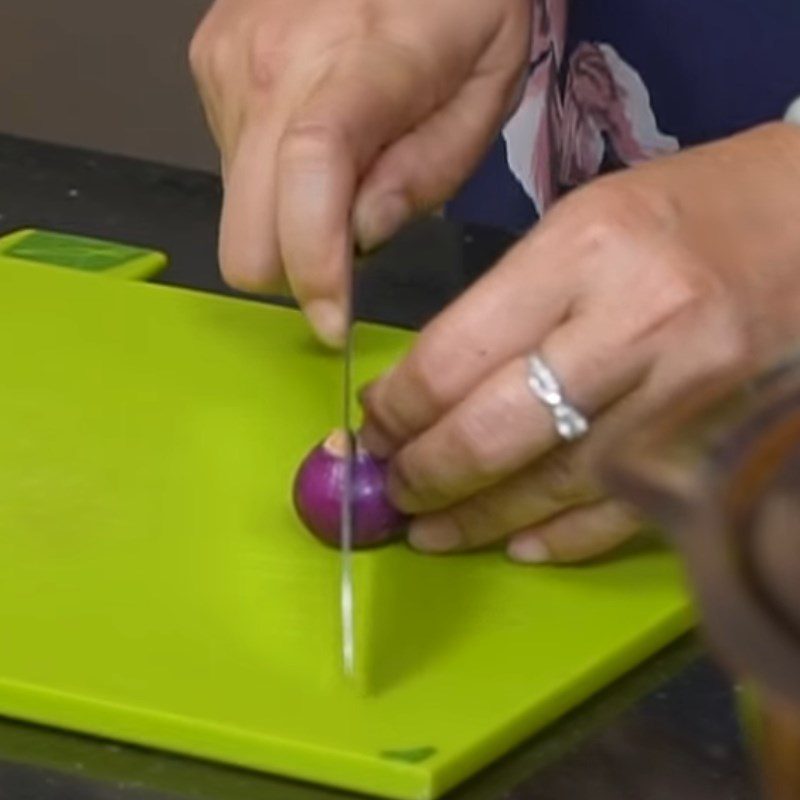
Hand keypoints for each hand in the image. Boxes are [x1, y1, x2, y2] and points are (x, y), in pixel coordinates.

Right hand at [189, 0, 529, 345]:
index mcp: (359, 63)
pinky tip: (312, 137)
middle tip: (346, 250)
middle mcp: (272, 64)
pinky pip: (230, 168)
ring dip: (286, 218)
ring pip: (236, 209)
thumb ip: (425, 172)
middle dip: (295, 267)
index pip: (310, 180)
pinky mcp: (209, 62)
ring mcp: (228, 61)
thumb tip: (359, 236)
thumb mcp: (482, 93)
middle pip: (245, 231)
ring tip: (343, 165)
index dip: (315, 269)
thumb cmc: (458, 4)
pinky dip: (271, 180)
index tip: (335, 323)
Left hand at [360, 123, 799, 562]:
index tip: (373, 428)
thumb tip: (431, 387)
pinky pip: (626, 513)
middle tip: (390, 489)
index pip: (455, 356)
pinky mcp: (723, 448)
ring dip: (480, 518)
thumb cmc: (693, 211)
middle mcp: (636, 327)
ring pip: (554, 484)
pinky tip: (518, 544)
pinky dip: (564, 537)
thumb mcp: (585, 225)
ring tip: (431, 530)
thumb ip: (509, 305)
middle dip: (425, 473)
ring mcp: (688, 397)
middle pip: (495, 432)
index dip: (398, 407)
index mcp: (585, 251)